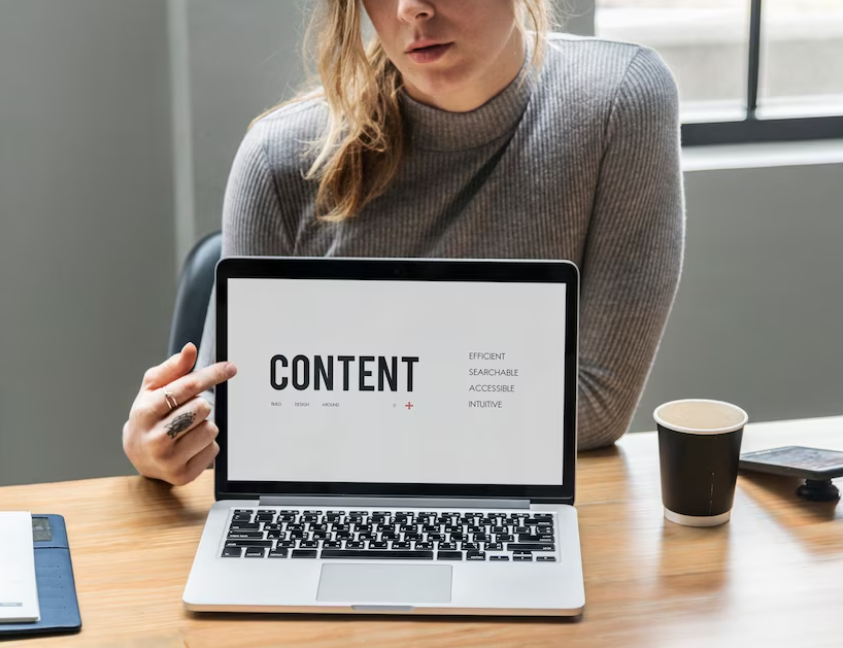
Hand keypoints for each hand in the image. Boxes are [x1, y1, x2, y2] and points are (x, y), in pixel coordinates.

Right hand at [123, 343, 237, 485]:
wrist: (138, 453)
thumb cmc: (148, 416)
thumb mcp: (152, 389)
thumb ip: (173, 368)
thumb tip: (190, 349)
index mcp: (145, 411)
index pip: (187, 387)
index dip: (212, 374)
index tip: (230, 368)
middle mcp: (155, 438)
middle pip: (202, 408)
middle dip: (200, 405)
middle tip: (186, 411)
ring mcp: (168, 460)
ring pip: (210, 429)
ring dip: (204, 425)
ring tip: (186, 428)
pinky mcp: (183, 475)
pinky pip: (213, 449)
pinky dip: (207, 444)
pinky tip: (189, 445)